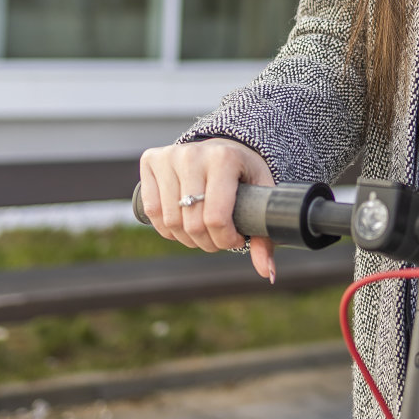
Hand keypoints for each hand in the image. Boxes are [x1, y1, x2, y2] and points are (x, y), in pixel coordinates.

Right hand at [139, 139, 276, 282]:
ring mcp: (169, 156)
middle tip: (220, 238)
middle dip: (209, 242)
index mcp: (224, 158)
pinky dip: (167, 228)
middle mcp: (193, 154)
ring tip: (203, 231)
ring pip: (171, 222)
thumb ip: (265, 234)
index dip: (226, 240)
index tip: (237, 239)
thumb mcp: (260, 196)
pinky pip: (152, 212)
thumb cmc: (244, 174)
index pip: (216, 218)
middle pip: (193, 224)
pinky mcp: (150, 160)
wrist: (222, 146)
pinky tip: (183, 224)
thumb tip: (268, 273)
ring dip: (188, 238)